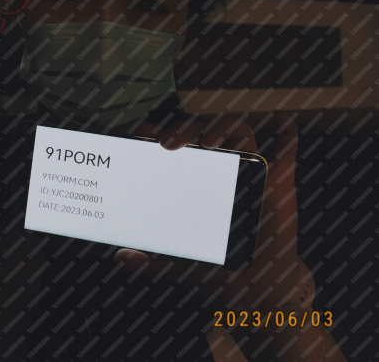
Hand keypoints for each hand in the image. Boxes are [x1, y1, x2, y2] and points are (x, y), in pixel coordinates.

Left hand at [115, 113, 308, 312]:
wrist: (255, 284)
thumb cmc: (215, 266)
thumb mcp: (177, 263)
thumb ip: (150, 261)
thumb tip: (122, 257)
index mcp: (189, 178)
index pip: (171, 144)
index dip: (155, 132)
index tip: (140, 134)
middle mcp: (216, 168)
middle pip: (200, 132)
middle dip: (183, 129)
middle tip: (168, 144)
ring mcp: (247, 170)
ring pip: (237, 133)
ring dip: (224, 128)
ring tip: (210, 143)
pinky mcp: (277, 178)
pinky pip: (285, 149)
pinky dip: (286, 134)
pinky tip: (283, 124)